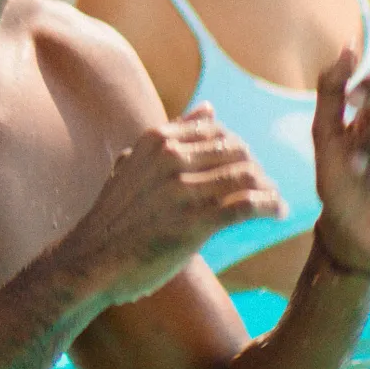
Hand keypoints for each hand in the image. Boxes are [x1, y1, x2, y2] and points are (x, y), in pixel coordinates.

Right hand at [61, 107, 286, 308]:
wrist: (91, 260)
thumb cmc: (115, 216)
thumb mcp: (135, 164)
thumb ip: (172, 134)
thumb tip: (208, 107)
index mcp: (156, 140)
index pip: (216, 130)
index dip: (236, 148)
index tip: (244, 167)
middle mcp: (170, 158)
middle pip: (237, 149)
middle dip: (256, 168)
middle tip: (264, 187)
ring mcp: (182, 190)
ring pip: (247, 174)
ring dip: (269, 187)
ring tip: (275, 201)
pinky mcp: (195, 222)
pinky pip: (248, 205)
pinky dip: (270, 206)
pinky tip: (277, 214)